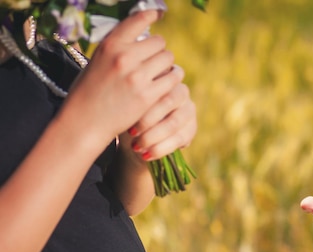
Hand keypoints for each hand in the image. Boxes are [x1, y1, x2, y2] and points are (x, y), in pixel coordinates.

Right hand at [60, 10, 181, 147]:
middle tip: (154, 62)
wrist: (85, 121)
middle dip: (159, 52)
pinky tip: (166, 85)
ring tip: (160, 74)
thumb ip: (118, 48)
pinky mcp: (147, 95)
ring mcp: (137, 76)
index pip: (137, 20)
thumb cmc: (89, 91)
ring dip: (168, 66)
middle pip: (160, 43)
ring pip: (168, 59)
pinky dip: (172, 81)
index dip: (152, 15)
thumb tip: (142, 37)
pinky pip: (172, 79)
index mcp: (109, 45)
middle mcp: (123, 57)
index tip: (159, 14)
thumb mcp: (97, 61)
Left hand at [123, 66, 196, 160]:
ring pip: (173, 122)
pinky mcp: (192, 128)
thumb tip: (124, 94)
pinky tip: (145, 155)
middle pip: (168, 101)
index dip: (143, 102)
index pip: (158, 84)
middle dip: (148, 120)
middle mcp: (181, 91)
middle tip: (131, 133)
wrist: (135, 137)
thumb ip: (129, 94)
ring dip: (153, 136)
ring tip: (136, 146)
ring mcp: (189, 109)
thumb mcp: (124, 102)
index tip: (126, 116)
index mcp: (164, 78)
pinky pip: (179, 138)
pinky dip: (160, 148)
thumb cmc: (127, 114)